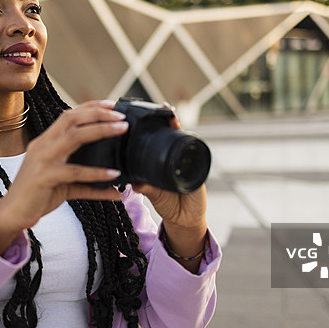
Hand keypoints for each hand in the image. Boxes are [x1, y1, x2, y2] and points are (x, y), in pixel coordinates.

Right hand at [0, 100, 127, 253]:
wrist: (13, 214)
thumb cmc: (38, 196)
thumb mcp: (65, 185)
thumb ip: (88, 183)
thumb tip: (116, 188)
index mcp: (45, 142)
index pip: (68, 115)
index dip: (90, 107)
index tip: (112, 105)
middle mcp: (42, 146)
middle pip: (71, 119)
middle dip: (97, 114)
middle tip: (121, 117)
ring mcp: (41, 160)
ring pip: (73, 137)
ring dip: (100, 131)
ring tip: (121, 130)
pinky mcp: (43, 177)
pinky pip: (74, 172)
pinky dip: (96, 172)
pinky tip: (113, 174)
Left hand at [132, 110, 207, 269]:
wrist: (184, 220)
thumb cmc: (168, 203)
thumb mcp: (152, 192)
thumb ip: (143, 185)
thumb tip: (130, 180)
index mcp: (166, 162)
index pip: (163, 140)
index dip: (159, 127)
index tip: (153, 112)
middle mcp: (179, 160)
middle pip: (175, 136)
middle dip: (171, 121)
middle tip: (165, 107)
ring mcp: (190, 165)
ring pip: (185, 143)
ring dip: (179, 128)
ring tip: (172, 115)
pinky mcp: (198, 174)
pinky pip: (194, 159)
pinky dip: (190, 148)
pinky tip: (185, 136)